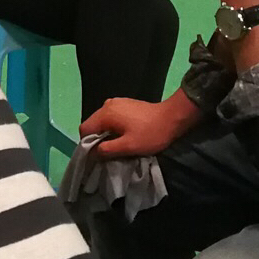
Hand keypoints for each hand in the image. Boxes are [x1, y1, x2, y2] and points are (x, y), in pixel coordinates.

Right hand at [79, 90, 202, 157]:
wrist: (173, 117)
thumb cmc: (150, 133)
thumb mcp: (128, 146)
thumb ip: (107, 150)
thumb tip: (92, 153)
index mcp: (105, 114)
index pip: (84, 129)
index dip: (87, 145)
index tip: (98, 156)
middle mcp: (107, 104)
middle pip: (92, 124)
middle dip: (97, 139)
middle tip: (108, 153)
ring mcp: (116, 102)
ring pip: (102, 121)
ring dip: (106, 133)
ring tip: (117, 145)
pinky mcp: (125, 103)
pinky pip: (111, 117)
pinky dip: (113, 127)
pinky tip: (124, 135)